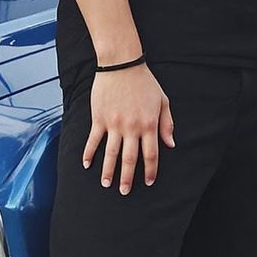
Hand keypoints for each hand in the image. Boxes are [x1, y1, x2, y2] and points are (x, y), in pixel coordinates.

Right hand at [84, 66, 174, 194]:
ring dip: (108, 172)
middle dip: (127, 178)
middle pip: (130, 159)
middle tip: (124, 192)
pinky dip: (88, 154)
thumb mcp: (163, 101)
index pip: (151, 155)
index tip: (148, 182)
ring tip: (107, 184)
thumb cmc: (145, 82)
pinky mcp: (99, 118)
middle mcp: (132, 128)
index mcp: (149, 125)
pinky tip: (86, 165)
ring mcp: (114, 124)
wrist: (122, 64)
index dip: (150, 171)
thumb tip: (171, 144)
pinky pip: (93, 140)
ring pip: (111, 154)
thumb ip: (167, 124)